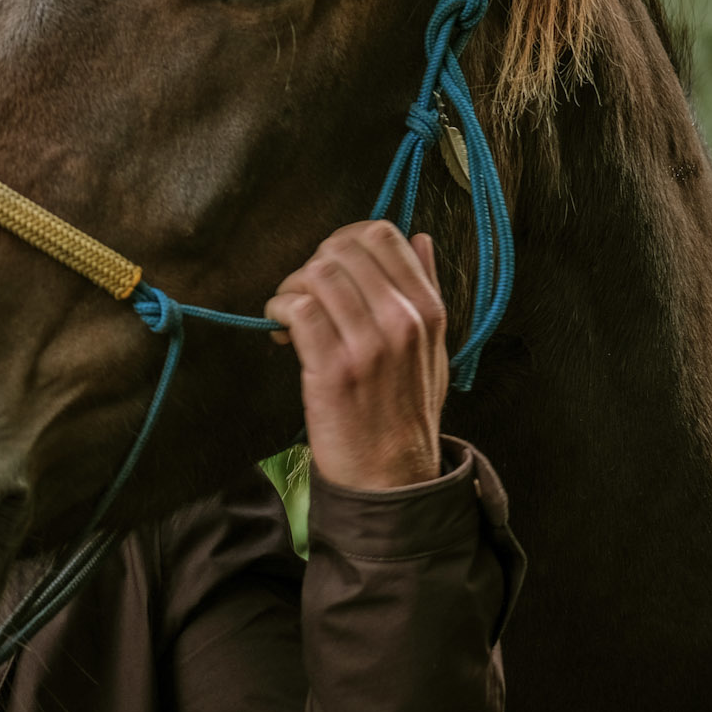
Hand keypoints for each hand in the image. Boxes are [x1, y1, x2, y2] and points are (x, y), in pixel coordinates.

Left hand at [264, 220, 447, 490]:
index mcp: (428, 310)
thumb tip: (420, 239)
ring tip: (292, 314)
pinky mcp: (334, 369)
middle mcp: (403, 321)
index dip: (342, 241)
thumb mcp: (433, 349)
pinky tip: (280, 330)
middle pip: (343, 249)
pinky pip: (298, 309)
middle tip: (306, 294)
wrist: (392, 477)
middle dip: (314, 263)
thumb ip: (427, 290)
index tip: (330, 268)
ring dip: (292, 287)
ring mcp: (369, 344)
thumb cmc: (405, 412)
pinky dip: (278, 310)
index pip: (382, 235)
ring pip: (318, 274)